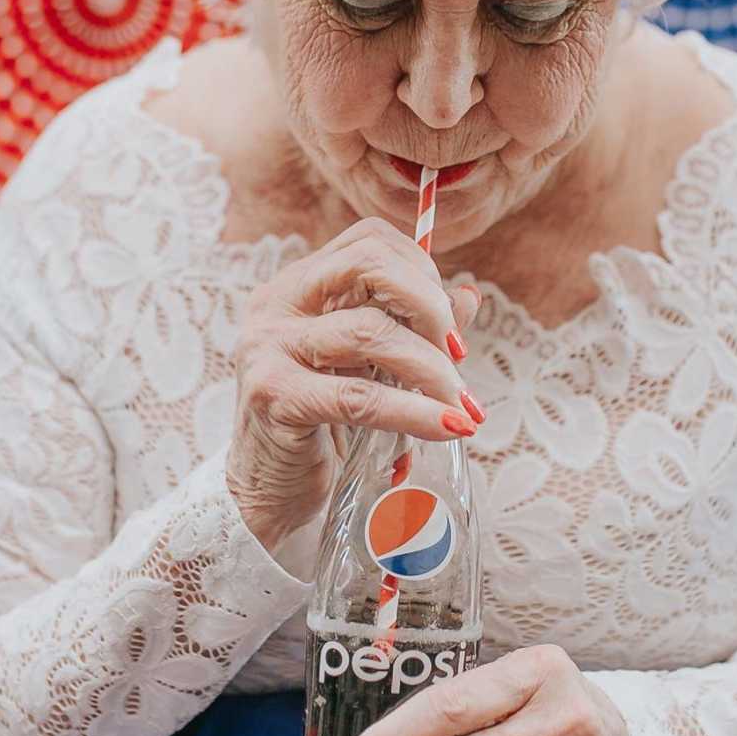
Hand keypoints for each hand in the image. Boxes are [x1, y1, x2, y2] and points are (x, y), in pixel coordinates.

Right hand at [226, 217, 482, 551]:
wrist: (269, 494)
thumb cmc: (323, 427)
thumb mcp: (371, 369)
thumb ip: (412, 329)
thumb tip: (467, 294)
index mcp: (299, 287)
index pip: (369, 240)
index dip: (422, 272)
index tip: (449, 325)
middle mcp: (277, 305)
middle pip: (368, 264)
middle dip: (429, 307)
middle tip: (458, 356)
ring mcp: (269, 347)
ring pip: (370, 331)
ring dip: (432, 368)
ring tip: (460, 405)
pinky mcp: (274, 397)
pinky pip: (359, 397)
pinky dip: (414, 411)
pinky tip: (447, 426)